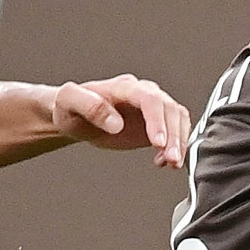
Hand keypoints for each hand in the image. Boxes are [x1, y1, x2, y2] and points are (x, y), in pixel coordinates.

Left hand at [57, 74, 189, 167]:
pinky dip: (177, 146)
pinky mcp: (156, 122)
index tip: (158, 142)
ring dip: (180, 142)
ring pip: (178, 119)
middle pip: (169, 109)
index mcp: (123, 87)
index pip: (149, 99)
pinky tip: (164, 161)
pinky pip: (176, 130)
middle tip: (171, 159)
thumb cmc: (71, 109)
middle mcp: (142, 93)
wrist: (76, 117)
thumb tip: (115, 122)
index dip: (157, 120)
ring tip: (171, 163)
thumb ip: (90, 107)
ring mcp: (151, 107)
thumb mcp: (69, 103)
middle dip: (174, 136)